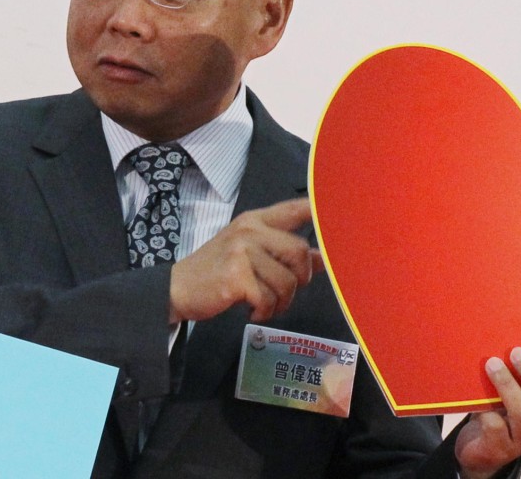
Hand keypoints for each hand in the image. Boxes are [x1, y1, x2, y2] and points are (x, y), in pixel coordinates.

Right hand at [169, 198, 322, 322]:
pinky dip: (265, 311)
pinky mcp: (235, 276)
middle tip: (285, 292)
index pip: (294, 209)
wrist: (178, 288)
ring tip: (266, 305)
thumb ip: (284, 253)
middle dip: (300, 278)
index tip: (343, 211)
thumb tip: (322, 257)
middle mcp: (249, 230)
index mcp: (255, 220)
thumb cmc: (217, 270)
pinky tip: (253, 310)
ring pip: (286, 281)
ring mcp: (241, 252)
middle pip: (299, 252)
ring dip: (282, 302)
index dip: (320, 209)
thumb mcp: (250, 253)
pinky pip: (268, 299)